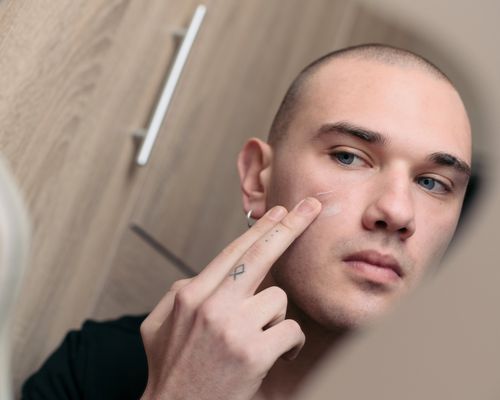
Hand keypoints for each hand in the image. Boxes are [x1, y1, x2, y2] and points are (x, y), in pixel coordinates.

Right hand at [139, 197, 321, 399]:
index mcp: (190, 294)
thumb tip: (205, 274)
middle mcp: (210, 304)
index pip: (233, 251)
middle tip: (310, 208)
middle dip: (289, 227)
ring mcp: (232, 328)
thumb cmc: (169, 370)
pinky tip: (279, 355)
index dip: (261, 228)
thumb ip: (180, 293)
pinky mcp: (253, 353)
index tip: (280, 211)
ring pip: (278, 299)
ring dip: (277, 317)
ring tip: (262, 337)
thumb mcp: (159, 324)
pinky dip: (291, 343)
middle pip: (260, 254)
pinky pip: (291, 330)